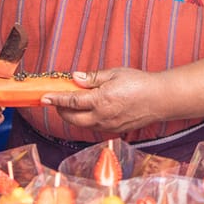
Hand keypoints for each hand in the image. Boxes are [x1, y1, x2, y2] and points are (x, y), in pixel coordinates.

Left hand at [42, 68, 162, 133]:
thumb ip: (93, 78)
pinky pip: (94, 126)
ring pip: (82, 125)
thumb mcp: (115, 73)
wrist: (160, 99)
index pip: (71, 101)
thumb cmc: (139, 83)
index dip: (56, 99)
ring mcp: (108, 125)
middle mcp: (102, 116)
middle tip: (56, 100)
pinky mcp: (115, 130)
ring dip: (72, 116)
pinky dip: (86, 120)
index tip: (44, 97)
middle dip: (61, 110)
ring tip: (71, 104)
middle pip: (72, 118)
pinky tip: (88, 110)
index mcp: (100, 100)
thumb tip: (75, 78)